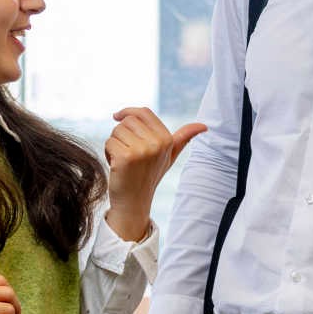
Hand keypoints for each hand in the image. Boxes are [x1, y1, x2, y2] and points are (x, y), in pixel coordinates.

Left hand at [103, 107, 205, 241]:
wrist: (134, 202)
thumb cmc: (150, 175)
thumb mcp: (169, 156)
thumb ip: (183, 138)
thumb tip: (204, 126)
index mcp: (167, 139)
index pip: (143, 112)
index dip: (128, 112)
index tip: (117, 117)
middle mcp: (157, 143)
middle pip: (127, 121)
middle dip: (121, 134)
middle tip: (128, 152)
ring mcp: (142, 151)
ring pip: (116, 131)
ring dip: (114, 144)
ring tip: (123, 160)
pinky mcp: (126, 157)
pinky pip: (109, 142)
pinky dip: (109, 153)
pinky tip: (116, 165)